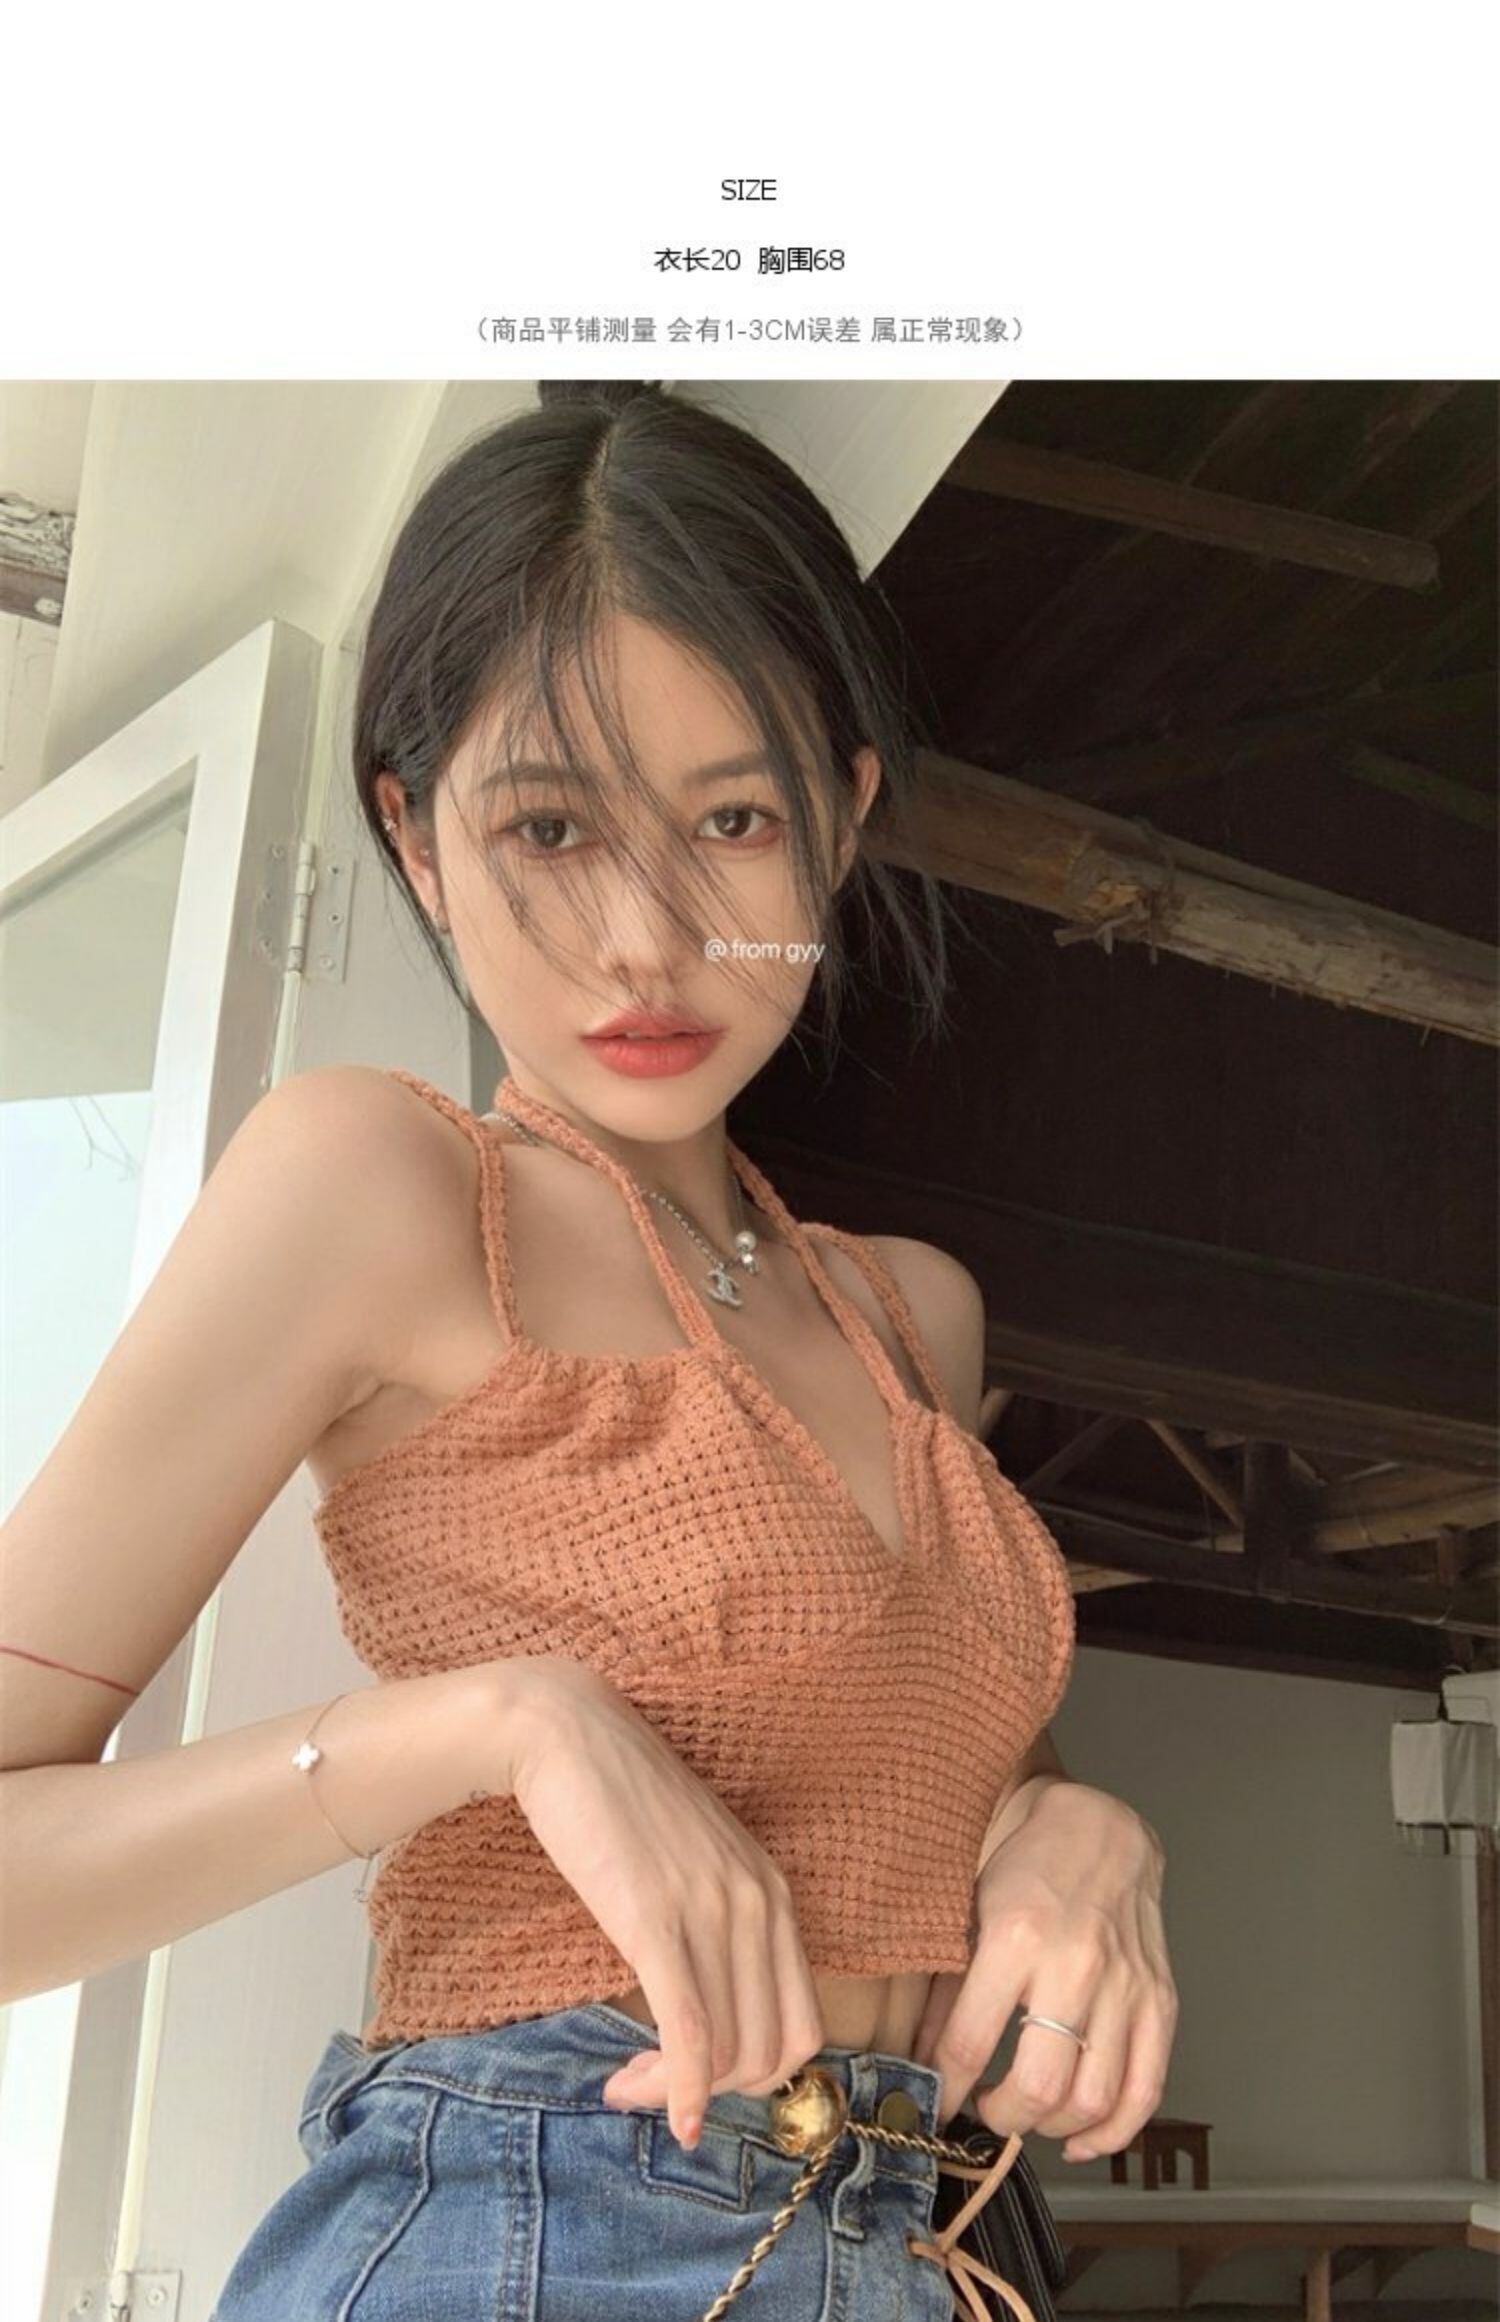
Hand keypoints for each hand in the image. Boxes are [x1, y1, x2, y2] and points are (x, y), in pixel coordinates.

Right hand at [501, 1657, 823, 2148]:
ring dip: (679, 2093)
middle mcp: (758, 1904)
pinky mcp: (657, 1919)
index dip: (753, 2075)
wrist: (567, 1733)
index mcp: (772, 1892)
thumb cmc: (618, 1800)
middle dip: (714, 2093)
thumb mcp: (693, 1862)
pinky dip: (683, 2091)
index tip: (693, 2076)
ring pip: (729, 2051)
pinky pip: (691, 2031)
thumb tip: (704, 2010)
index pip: (801, 2025)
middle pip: (769, 2051)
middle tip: (648, 2089)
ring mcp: (712, 1911)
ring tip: (626, 2086)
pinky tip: (665, 2116)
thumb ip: (716, 1921)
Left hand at [910, 1778, 1176, 2161]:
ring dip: (1053, 2127)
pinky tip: (1079, 2137)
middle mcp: (1075, 1965)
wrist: (1097, 1824)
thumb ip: (944, 1990)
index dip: (945, 2090)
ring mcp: (1125, 1985)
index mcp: (1014, 1937)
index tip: (933, 2106)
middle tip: (985, 2110)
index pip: (968, 2044)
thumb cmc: (1023, 1861)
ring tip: (1029, 2114)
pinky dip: (1114, 2130)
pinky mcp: (1160, 1998)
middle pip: (1040, 2086)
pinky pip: (1147, 2089)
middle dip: (1002, 2117)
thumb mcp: (965, 1909)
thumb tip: (919, 2063)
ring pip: (1094, 2099)